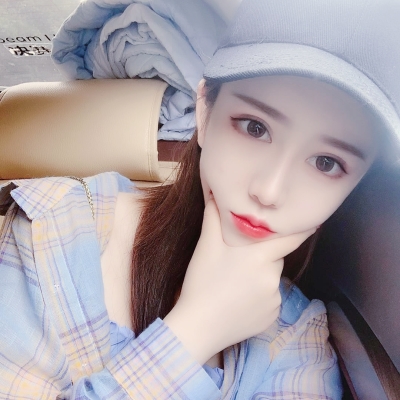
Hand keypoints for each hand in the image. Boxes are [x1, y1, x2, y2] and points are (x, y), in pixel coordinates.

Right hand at [164, 199, 315, 364]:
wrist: (198, 326)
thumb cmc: (202, 282)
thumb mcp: (205, 247)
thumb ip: (213, 218)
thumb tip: (215, 195)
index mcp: (260, 257)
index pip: (291, 239)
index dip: (303, 230)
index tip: (314, 221)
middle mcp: (273, 277)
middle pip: (275, 258)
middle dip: (263, 256)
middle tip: (239, 261)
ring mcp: (275, 300)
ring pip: (272, 279)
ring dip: (260, 276)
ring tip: (235, 283)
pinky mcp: (272, 317)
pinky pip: (271, 300)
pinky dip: (260, 297)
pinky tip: (240, 300)